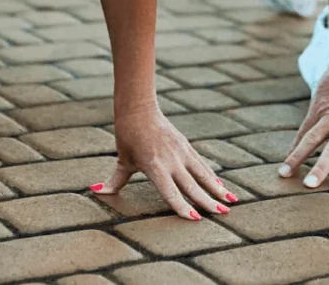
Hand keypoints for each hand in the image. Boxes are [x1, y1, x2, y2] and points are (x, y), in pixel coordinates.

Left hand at [94, 106, 234, 219]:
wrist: (139, 109)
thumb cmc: (127, 136)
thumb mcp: (122, 159)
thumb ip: (114, 180)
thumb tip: (96, 190)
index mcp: (154, 166)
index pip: (171, 191)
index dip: (182, 206)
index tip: (196, 218)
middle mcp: (171, 160)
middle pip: (192, 185)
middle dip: (207, 201)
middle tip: (222, 214)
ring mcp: (181, 152)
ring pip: (203, 174)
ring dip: (217, 189)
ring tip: (232, 201)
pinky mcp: (186, 146)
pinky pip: (202, 165)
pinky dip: (213, 177)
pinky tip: (222, 187)